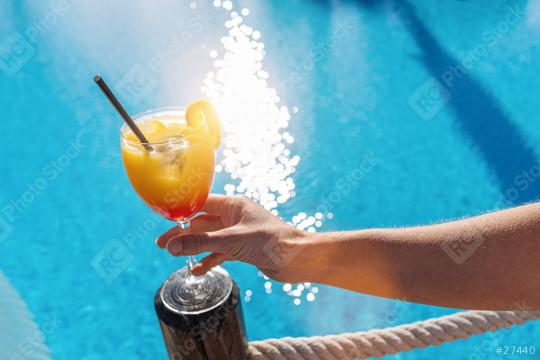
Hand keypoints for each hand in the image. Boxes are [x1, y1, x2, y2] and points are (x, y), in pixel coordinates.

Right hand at [157, 195, 312, 281]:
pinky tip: (197, 269)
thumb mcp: (230, 241)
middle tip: (162, 244)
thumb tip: (172, 247)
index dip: (182, 211)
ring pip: (210, 239)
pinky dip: (209, 259)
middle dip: (183, 233)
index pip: (201, 203)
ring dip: (194, 247)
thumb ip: (200, 243)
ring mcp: (239, 233)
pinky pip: (220, 252)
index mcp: (233, 205)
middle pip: (202, 223)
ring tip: (174, 255)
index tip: (164, 220)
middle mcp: (235, 216)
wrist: (296, 259)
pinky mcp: (243, 249)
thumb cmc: (270, 241)